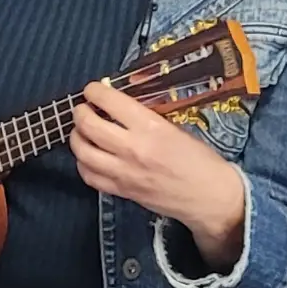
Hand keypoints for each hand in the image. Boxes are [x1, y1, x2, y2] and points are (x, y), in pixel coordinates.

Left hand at [70, 82, 247, 266]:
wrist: (210, 198)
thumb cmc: (200, 161)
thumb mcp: (176, 129)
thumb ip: (146, 119)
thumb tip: (119, 107)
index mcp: (151, 128)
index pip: (111, 102)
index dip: (95, 91)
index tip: (92, 90)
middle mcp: (133, 149)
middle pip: (88, 125)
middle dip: (79, 112)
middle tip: (82, 109)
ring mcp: (125, 172)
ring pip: (83, 152)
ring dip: (76, 137)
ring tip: (80, 131)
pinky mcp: (122, 192)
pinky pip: (89, 177)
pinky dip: (83, 164)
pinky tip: (88, 157)